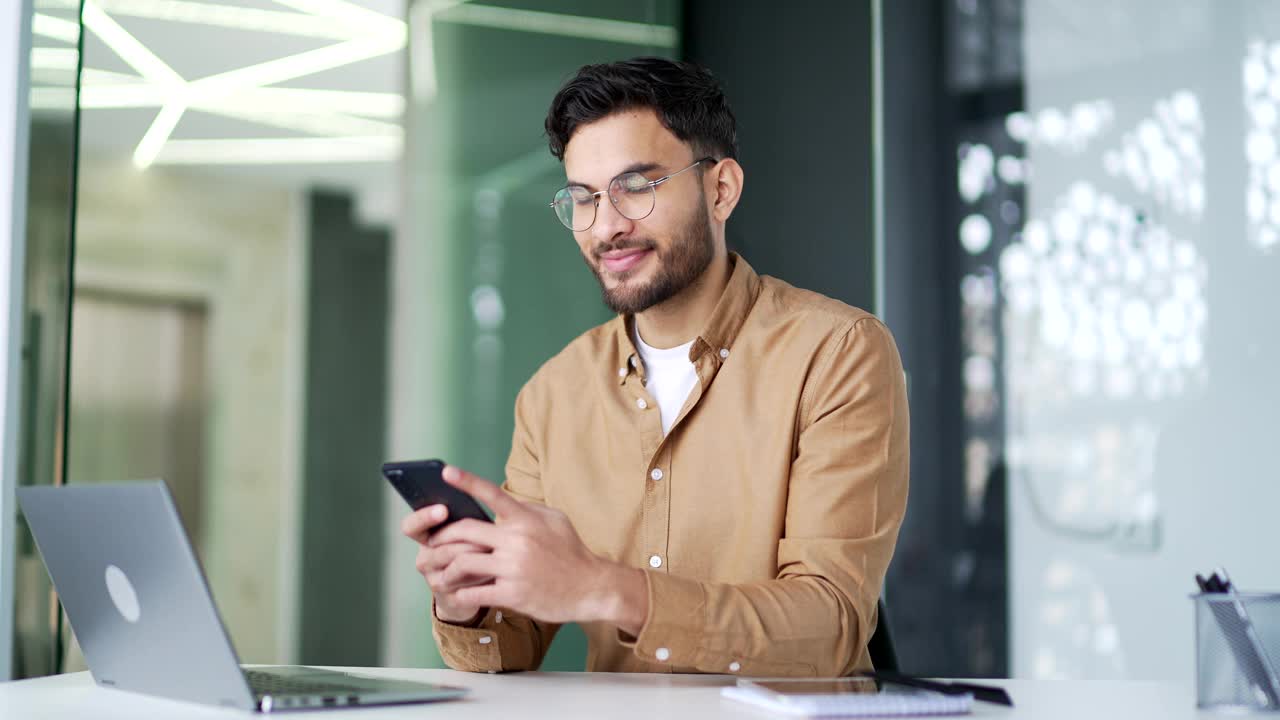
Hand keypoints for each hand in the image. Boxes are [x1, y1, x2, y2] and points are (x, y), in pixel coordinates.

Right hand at [401, 503, 490, 623]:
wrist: (479, 588)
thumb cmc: (476, 548)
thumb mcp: (470, 530)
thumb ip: (467, 517)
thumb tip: (479, 495)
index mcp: (425, 537)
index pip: (411, 526)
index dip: (424, 517)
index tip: (443, 510)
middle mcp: (424, 558)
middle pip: (437, 546)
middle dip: (464, 539)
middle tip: (485, 535)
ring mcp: (433, 580)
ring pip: (453, 565)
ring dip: (475, 557)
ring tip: (494, 550)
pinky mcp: (447, 599)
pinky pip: (463, 586)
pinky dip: (481, 577)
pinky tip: (495, 572)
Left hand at [427, 466, 647, 631]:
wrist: (591, 587)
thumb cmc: (571, 551)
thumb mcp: (555, 519)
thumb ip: (526, 509)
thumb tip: (502, 501)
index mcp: (526, 519)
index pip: (492, 494)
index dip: (468, 482)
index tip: (446, 472)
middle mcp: (517, 541)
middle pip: (465, 531)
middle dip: (441, 536)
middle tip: (430, 542)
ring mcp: (514, 568)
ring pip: (463, 563)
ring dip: (446, 569)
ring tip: (439, 573)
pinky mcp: (513, 594)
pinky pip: (475, 593)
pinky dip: (460, 593)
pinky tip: (456, 594)